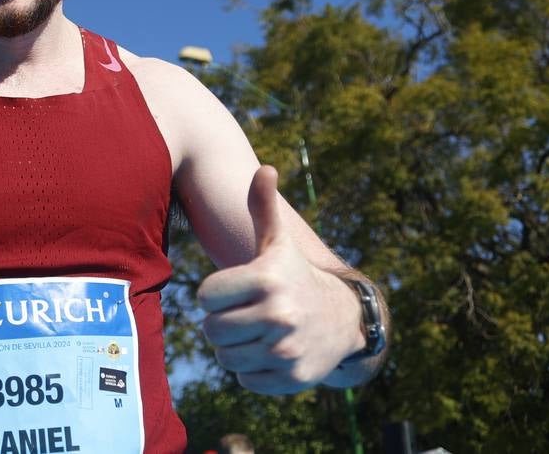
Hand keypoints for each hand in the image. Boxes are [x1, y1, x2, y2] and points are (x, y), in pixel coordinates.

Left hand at [196, 165, 360, 393]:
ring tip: (259, 331)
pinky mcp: (292, 378)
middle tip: (247, 313)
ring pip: (225, 357)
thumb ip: (263, 206)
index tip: (237, 289)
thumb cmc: (294, 275)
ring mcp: (287, 349)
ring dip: (236, 347)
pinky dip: (253, 369)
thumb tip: (265, 169)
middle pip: (212, 330)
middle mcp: (279, 314)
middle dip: (224, 322)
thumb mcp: (277, 242)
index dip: (216, 294)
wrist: (343, 319)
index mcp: (266, 278)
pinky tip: (271, 352)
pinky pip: (245, 379)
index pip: (205, 297)